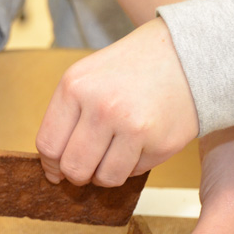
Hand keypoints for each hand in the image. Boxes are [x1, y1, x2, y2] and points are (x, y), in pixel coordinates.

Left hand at [35, 17, 197, 185]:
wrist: (185, 55)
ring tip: (111, 156)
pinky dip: (131, 166)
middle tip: (85, 168)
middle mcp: (102, 107)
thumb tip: (52, 166)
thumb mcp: (86, 76)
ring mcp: (133, 127)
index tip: (55, 171)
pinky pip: (133, 173)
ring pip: (104, 178)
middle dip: (76, 175)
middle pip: (73, 167)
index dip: (50, 164)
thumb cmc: (129, 68)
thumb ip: (65, 116)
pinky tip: (137, 144)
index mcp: (75, 87)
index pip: (48, 144)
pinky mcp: (161, 144)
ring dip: (104, 175)